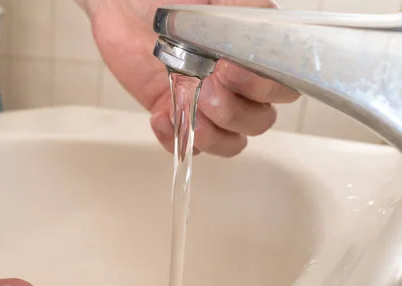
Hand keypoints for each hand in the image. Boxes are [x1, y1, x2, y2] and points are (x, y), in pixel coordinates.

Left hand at [79, 0, 299, 156]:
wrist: (126, 10)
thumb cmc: (171, 2)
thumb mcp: (210, 0)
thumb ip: (238, 12)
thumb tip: (250, 24)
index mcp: (255, 56)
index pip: (282, 88)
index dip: (262, 88)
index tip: (230, 69)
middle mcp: (238, 85)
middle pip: (259, 121)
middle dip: (234, 112)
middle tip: (207, 87)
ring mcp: (209, 105)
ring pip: (231, 141)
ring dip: (211, 133)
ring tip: (185, 105)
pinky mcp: (179, 117)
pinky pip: (189, 147)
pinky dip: (176, 139)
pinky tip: (160, 116)